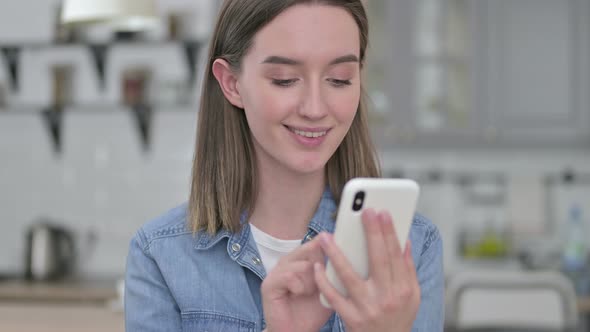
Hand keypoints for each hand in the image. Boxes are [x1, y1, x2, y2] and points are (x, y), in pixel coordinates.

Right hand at [261, 236, 332, 331]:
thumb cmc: (311, 313)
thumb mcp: (328, 291)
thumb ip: (333, 273)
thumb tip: (349, 257)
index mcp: (299, 261)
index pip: (314, 244)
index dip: (327, 245)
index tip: (338, 244)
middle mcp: (287, 262)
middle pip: (309, 249)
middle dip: (320, 265)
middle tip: (321, 280)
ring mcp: (276, 272)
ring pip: (302, 264)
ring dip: (311, 281)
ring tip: (309, 292)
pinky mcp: (269, 284)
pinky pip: (289, 276)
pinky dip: (299, 287)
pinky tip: (299, 294)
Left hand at [314, 209, 419, 331]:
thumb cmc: (398, 317)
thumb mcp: (412, 296)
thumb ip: (407, 268)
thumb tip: (405, 240)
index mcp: (403, 289)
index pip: (396, 255)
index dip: (389, 232)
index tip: (382, 212)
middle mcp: (387, 297)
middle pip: (378, 259)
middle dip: (371, 233)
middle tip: (363, 211)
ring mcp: (368, 308)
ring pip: (350, 275)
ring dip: (336, 253)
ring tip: (326, 236)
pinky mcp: (351, 318)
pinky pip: (334, 295)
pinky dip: (324, 280)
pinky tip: (317, 265)